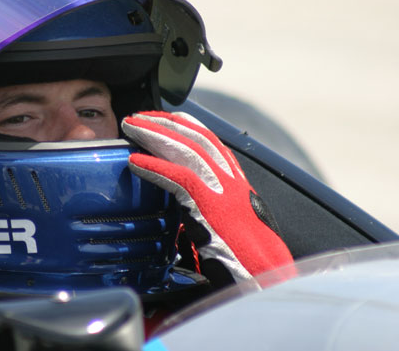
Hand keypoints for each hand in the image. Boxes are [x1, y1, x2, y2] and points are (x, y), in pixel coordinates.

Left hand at [122, 111, 294, 284]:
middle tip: (139, 117)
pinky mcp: (212, 204)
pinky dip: (154, 166)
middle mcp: (232, 182)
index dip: (186, 127)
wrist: (266, 280)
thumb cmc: (247, 267)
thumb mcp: (223, 234)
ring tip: (132, 128)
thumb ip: (203, 220)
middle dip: (165, 123)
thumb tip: (177, 225)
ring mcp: (224, 190)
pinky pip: (178, 177)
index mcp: (237, 187)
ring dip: (155, 134)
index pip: (210, 144)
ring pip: (186, 149)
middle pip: (196, 138)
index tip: (165, 119)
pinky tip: (135, 162)